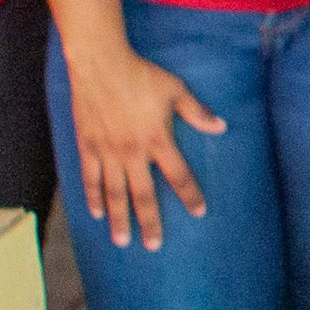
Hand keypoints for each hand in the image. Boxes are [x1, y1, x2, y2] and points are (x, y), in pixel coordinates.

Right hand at [66, 43, 225, 250]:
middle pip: (143, 195)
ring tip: (122, 241)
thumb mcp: (175, 90)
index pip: (179, 176)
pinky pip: (90, 178)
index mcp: (158, 140)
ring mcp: (108, 151)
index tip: (199, 212)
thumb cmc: (141, 75)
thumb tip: (221, 126)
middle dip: (150, 222)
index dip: (190, 195)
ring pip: (114, 193)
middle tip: (153, 245)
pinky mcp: (88, 146)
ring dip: (119, 218)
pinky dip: (93, 197)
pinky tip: (96, 213)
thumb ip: (197, 112)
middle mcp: (133, 152)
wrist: (100, 63)